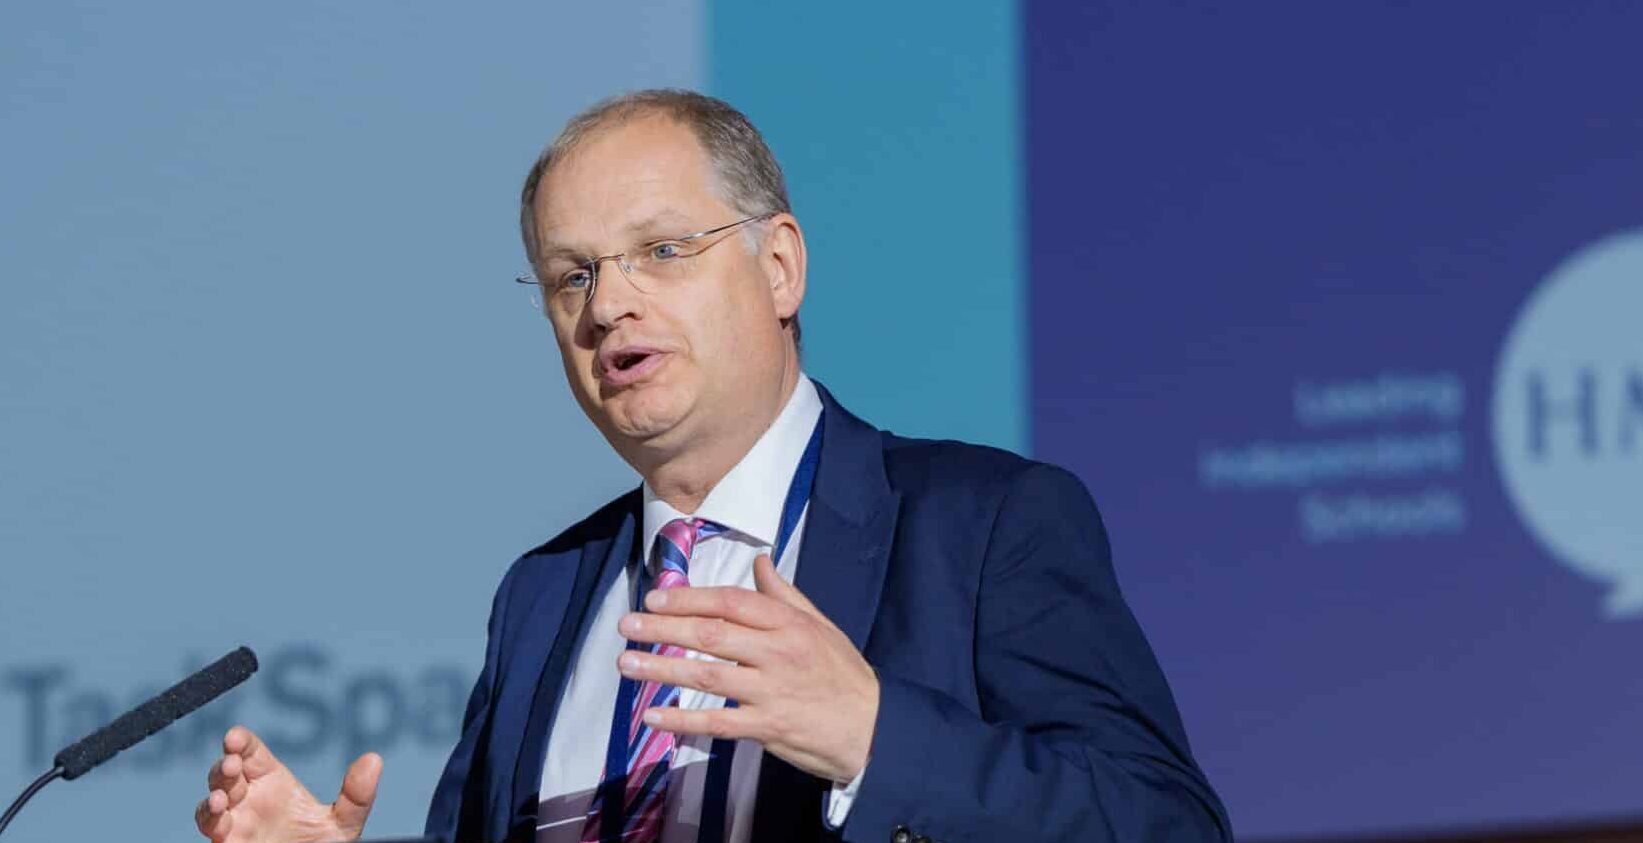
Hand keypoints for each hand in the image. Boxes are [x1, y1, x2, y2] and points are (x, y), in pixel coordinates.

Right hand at [194, 726, 381, 842]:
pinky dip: (210, 819)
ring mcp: (235, 823)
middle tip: (232, 763)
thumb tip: (374, 759)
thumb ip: (356, 796)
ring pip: (212, 801)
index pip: (250, 752)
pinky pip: (211, 828)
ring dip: (214, 794)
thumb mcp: (342, 825)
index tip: (235, 737)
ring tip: (223, 798)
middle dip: (224, 765)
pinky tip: (221, 815)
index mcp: (272, 783)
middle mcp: (249, 799)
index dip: (240, 741)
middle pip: (225, 773)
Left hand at [617, 553, 878, 783]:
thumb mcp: (821, 625)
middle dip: (664, 629)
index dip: (690, 599)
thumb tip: (760, 560)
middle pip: (711, 634)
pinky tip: (653, 717)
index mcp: (788, 623)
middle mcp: (778, 652)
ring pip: (707, 675)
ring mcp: (772, 690)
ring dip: (662, 669)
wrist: (875, 727)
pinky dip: (684, 721)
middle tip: (628, 625)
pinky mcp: (768, 727)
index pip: (731, 602)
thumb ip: (784, 594)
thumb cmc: (843, 674)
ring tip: (627, 664)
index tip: (655, 598)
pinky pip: (718, 723)